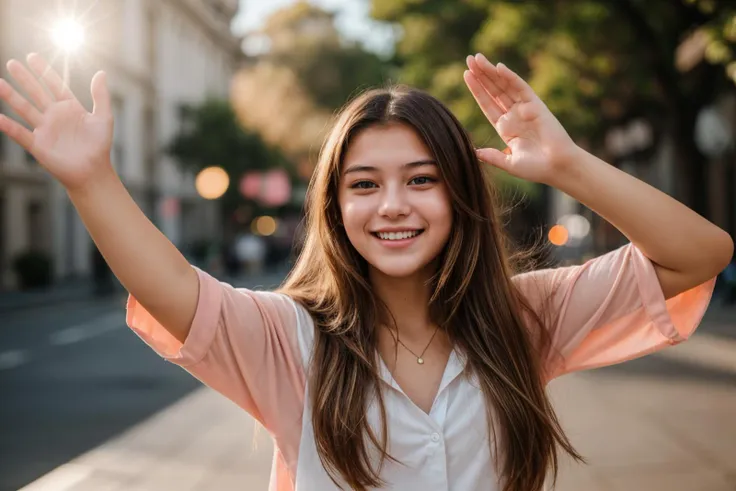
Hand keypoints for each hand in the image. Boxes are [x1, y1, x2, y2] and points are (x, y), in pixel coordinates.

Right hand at [0, 54, 113, 190]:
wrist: (94, 171)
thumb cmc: (100, 146)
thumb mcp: (103, 118)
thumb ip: (100, 96)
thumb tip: (101, 72)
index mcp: (69, 108)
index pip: (54, 85)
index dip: (43, 71)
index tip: (31, 56)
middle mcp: (54, 116)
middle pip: (36, 93)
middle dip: (24, 79)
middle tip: (11, 63)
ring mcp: (44, 130)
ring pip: (25, 109)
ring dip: (12, 97)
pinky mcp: (38, 146)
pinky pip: (21, 134)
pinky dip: (10, 127)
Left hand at [463, 53, 578, 184]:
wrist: (557, 167)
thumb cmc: (536, 168)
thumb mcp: (509, 163)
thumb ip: (492, 157)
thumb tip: (474, 152)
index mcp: (506, 127)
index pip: (487, 104)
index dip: (477, 90)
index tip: (466, 75)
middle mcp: (514, 115)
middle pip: (494, 91)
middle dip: (481, 75)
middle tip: (469, 59)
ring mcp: (524, 108)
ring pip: (504, 86)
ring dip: (491, 72)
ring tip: (477, 59)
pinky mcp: (536, 105)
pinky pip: (521, 88)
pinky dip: (510, 77)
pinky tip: (498, 68)